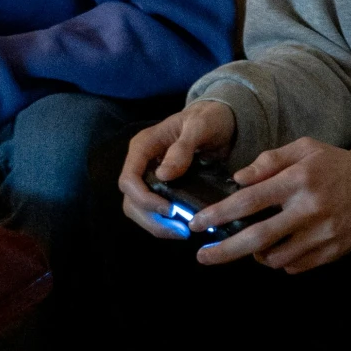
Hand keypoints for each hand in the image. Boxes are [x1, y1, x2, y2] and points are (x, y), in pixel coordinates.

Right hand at [120, 101, 237, 239]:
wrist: (222, 120)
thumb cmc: (209, 119)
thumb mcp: (201, 126)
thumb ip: (183, 148)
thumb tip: (163, 175)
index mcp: (143, 146)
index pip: (128, 180)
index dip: (144, 199)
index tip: (170, 210)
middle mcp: (141, 163)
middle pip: (131, 200)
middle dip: (151, 219)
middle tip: (180, 230)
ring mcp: (149, 177)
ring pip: (139, 210)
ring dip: (157, 225)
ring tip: (183, 232)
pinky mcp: (161, 188)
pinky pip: (154, 211)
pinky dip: (165, 223)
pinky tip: (183, 228)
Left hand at [191, 138, 350, 275]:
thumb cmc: (335, 166)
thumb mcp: (304, 149)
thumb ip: (269, 160)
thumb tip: (238, 180)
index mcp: (298, 180)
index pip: (249, 201)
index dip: (219, 214)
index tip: (197, 223)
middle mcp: (309, 210)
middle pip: (257, 238)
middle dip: (224, 250)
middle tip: (202, 256)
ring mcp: (321, 235)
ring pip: (274, 258)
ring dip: (256, 254)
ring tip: (253, 242)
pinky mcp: (330, 253)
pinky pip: (294, 267)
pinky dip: (280, 260)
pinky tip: (280, 246)